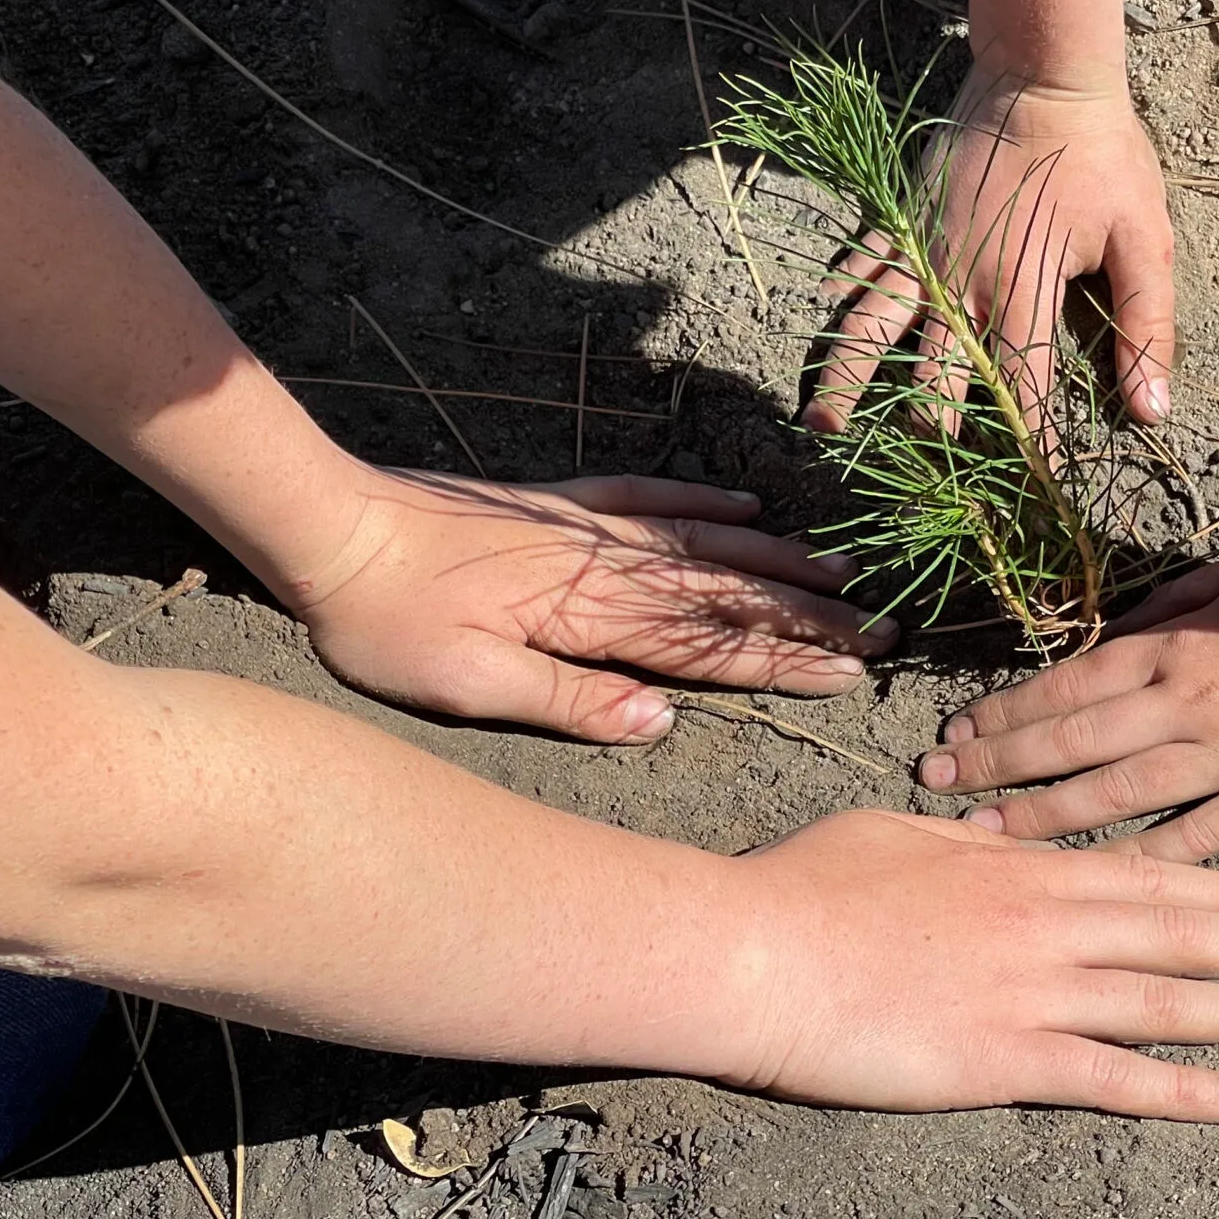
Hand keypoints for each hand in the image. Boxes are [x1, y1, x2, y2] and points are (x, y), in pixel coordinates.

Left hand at [285, 466, 896, 741]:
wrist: (334, 531)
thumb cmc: (391, 625)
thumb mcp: (472, 687)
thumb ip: (572, 701)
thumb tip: (662, 722)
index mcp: (592, 618)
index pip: (713, 645)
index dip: (788, 660)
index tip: (854, 670)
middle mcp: (606, 566)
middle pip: (729, 592)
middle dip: (809, 612)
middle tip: (883, 624)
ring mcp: (586, 527)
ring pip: (705, 542)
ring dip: (776, 558)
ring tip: (842, 571)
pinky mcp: (558, 502)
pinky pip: (651, 496)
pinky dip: (704, 501)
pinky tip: (744, 502)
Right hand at [721, 808, 1218, 1114]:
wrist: (752, 951)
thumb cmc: (802, 887)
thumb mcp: (887, 834)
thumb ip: (952, 837)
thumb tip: (986, 830)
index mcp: (1017, 866)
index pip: (1146, 873)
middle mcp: (1044, 923)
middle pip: (1183, 930)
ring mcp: (1030, 991)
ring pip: (1168, 1000)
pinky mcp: (1002, 1059)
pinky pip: (1111, 1079)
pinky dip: (1180, 1091)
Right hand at [808, 66, 1174, 434]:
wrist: (1044, 75)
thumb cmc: (1103, 156)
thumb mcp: (1143, 238)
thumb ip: (1146, 326)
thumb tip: (1153, 411)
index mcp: (1025, 290)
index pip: (1022, 389)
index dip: (1029, 442)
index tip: (1033, 483)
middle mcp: (961, 281)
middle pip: (934, 376)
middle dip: (930, 430)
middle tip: (928, 470)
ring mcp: (920, 249)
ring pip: (870, 327)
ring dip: (847, 380)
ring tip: (824, 425)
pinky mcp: (900, 217)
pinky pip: (857, 263)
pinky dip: (836, 296)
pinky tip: (819, 326)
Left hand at [914, 547, 1218, 862]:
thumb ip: (1171, 608)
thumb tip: (1110, 635)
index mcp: (1174, 646)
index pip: (1066, 683)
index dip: (1005, 711)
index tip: (955, 732)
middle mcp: (1187, 704)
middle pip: (1072, 741)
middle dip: (997, 763)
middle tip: (935, 785)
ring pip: (1118, 795)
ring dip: (1044, 816)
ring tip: (986, 834)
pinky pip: (1199, 839)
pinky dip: (1144, 862)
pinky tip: (1093, 884)